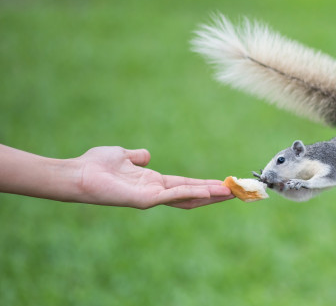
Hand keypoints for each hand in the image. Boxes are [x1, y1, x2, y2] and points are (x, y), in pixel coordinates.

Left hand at [74, 146, 233, 208]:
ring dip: (210, 195)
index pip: (187, 185)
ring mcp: (152, 198)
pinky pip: (173, 195)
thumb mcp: (123, 155)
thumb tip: (146, 154)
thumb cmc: (96, 165)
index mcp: (153, 183)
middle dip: (216, 194)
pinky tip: (208, 191)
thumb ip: (137, 157)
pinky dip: (191, 193)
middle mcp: (156, 192)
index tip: (226, 183)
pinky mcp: (145, 199)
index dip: (207, 185)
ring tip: (230, 192)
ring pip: (188, 197)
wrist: (78, 174)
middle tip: (238, 191)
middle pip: (193, 194)